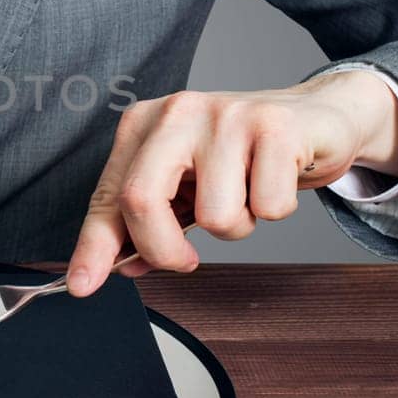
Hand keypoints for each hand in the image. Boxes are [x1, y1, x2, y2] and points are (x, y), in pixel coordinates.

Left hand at [67, 71, 397, 294]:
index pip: (109, 194)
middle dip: (162, 249)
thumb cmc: (242, 157)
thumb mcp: (184, 186)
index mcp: (144, 125)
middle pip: (140, 199)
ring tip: (246, 195)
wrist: (315, 117)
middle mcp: (177, 112)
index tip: (82, 285)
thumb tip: (119, 266)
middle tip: (185, 260)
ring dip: (237, 226)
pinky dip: (275, 209)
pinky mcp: (274, 125)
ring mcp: (226, 114)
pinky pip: (267, 208)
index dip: (94, 246)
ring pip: (215, 216)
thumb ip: (147, 223)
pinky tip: (276, 180)